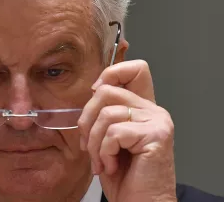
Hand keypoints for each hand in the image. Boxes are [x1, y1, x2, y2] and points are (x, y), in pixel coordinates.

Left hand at [78, 60, 176, 201]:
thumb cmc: (123, 175)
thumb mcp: (108, 137)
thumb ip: (105, 112)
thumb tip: (92, 91)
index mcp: (142, 107)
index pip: (135, 68)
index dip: (110, 74)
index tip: (94, 94)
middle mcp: (153, 110)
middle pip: (107, 90)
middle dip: (86, 119)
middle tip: (87, 144)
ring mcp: (157, 121)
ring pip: (107, 113)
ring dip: (94, 142)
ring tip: (101, 160)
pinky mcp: (156, 135)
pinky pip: (114, 132)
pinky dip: (104, 152)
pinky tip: (111, 166)